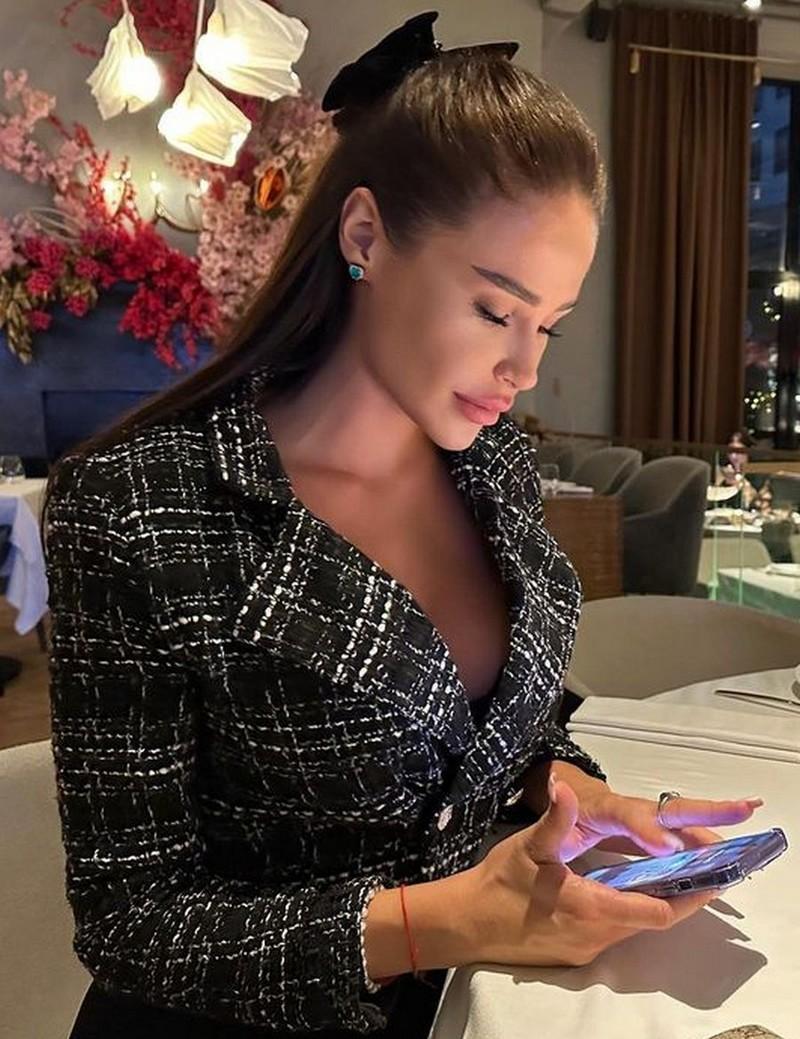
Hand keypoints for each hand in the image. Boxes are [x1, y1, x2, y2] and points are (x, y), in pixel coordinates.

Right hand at [467, 779, 719, 968]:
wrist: (466, 923)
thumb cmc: (499, 884)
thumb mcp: (527, 845)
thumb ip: (554, 819)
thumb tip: (563, 786)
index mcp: (592, 908)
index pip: (657, 910)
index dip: (689, 895)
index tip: (713, 877)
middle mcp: (597, 935)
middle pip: (655, 920)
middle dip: (680, 896)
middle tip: (704, 872)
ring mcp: (587, 948)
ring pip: (636, 926)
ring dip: (656, 902)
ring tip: (673, 875)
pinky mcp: (576, 952)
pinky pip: (617, 932)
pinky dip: (633, 911)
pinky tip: (629, 890)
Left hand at [563, 784, 763, 860]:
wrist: (564, 804)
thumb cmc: (558, 821)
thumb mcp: (548, 827)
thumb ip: (555, 813)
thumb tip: (557, 785)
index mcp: (604, 810)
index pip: (626, 815)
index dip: (647, 830)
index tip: (667, 847)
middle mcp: (632, 810)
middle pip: (669, 809)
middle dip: (705, 810)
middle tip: (743, 809)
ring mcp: (645, 819)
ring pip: (683, 821)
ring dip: (716, 823)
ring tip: (748, 824)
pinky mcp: (653, 831)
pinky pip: (682, 835)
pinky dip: (707, 841)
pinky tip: (727, 853)